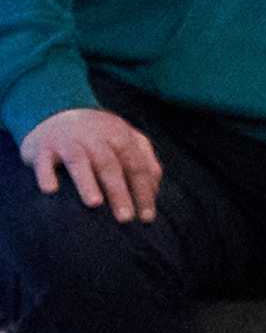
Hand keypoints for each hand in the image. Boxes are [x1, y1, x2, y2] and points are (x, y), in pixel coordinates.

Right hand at [20, 108, 162, 221]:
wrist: (54, 114)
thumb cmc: (96, 139)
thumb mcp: (123, 141)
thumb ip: (143, 161)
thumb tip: (155, 191)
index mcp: (119, 134)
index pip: (136, 164)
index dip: (143, 191)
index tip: (147, 218)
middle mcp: (94, 135)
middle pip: (110, 164)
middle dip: (119, 191)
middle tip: (126, 218)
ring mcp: (68, 139)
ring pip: (78, 160)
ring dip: (87, 182)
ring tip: (95, 204)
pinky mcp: (43, 146)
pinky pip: (44, 160)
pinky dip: (46, 174)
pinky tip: (51, 190)